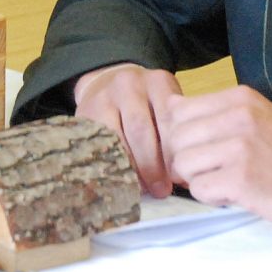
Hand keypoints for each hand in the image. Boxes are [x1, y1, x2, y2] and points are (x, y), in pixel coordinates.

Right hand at [73, 64, 182, 197]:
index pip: (168, 120)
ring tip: (143, 189)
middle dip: (153, 165)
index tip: (178, 177)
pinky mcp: (86, 111)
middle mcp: (130, 84)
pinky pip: (100, 144)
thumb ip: (175, 135)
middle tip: (161, 190)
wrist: (106, 83)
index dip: (173, 153)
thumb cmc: (145, 104)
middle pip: (142, 130)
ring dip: (131, 169)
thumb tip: (186, 178)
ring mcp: (105, 96)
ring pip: (118, 139)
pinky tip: (121, 179)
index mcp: (158, 82)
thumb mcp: (164, 107)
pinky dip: (112, 164)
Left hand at [156, 85, 271, 229]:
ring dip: (199, 180)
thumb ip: (217, 114)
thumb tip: (169, 116)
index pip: (178, 111)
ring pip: (183, 165)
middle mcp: (237, 116)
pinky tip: (235, 194)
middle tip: (212, 171)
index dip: (180, 136)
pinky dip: (212, 197)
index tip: (200, 150)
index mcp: (239, 97)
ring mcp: (239, 147)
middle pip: (176, 139)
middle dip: (186, 160)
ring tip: (226, 182)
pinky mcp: (241, 178)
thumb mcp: (256, 117)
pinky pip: (199, 189)